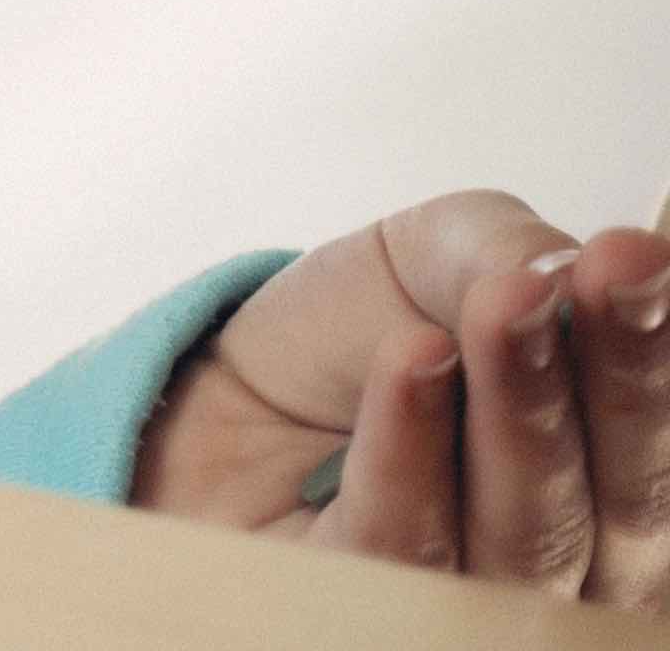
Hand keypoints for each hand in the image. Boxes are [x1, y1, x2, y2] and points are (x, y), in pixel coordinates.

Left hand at [140, 188, 669, 602]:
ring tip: (501, 305)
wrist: (234, 405)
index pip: (660, 435)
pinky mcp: (385, 609)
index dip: (656, 352)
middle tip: (591, 274)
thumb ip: (504, 252)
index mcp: (620, 471)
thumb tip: (561, 264)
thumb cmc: (362, 339)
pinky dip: (412, 447)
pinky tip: (412, 363)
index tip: (632, 257)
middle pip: (627, 493)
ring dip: (520, 407)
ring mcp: (496, 600)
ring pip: (533, 526)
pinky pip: (409, 540)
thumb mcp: (435, 259)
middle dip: (616, 374)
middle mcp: (590, 557)